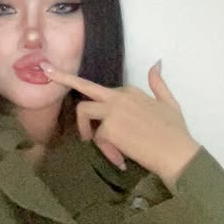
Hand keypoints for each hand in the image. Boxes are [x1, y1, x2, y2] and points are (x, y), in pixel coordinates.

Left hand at [40, 60, 199, 188]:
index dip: (98, 107)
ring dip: (87, 131)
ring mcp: (113, 110)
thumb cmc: (175, 131)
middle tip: (45, 70)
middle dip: (62, 77)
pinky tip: (121, 160)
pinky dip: (107, 152)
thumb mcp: (169, 102)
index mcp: (131, 90)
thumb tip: (156, 62)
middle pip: (84, 86)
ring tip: (103, 148)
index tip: (90, 116)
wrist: (178, 153)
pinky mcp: (109, 128)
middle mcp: (119, 96)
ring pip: (84, 111)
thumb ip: (158, 83)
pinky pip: (97, 138)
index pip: (101, 89)